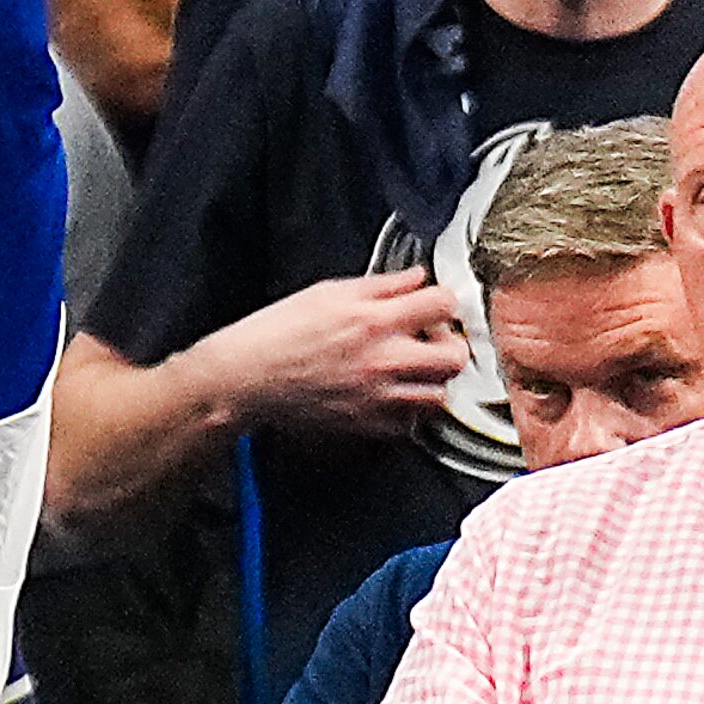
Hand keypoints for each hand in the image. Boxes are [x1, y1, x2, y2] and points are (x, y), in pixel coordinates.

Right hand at [204, 269, 468, 436]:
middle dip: (451, 345)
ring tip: (413, 369)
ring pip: (440, 396)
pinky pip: (409, 423)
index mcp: (375, 320)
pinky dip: (408, 410)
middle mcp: (383, 361)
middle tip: (434, 340)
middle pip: (455, 357)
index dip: (446, 301)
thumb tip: (416, 278)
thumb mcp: (330, 291)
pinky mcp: (367, 425)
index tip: (437, 305)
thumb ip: (382, 285)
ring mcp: (378, 398)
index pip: (443, 304)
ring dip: (433, 380)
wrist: (248, 377)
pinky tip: (390, 393)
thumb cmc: (279, 332)